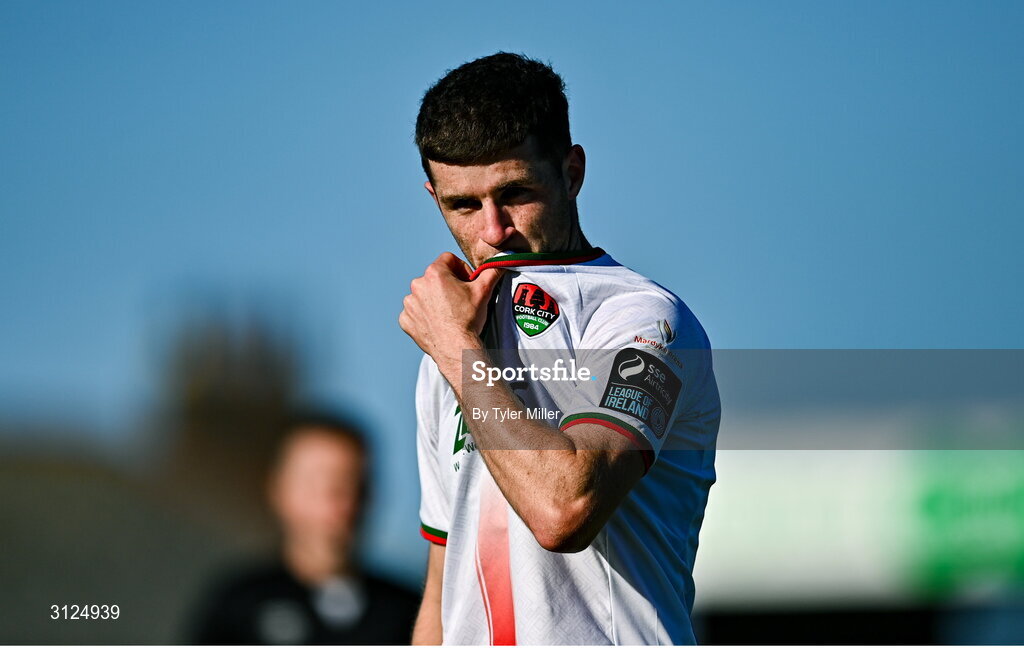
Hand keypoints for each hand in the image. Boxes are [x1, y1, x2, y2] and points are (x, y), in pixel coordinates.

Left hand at [399, 252, 503, 368]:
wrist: (456, 348)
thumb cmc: (468, 319)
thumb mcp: (484, 291)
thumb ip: (491, 271)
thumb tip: (499, 262)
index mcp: (434, 273)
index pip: (448, 259)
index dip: (461, 269)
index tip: (467, 283)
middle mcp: (417, 285)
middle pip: (435, 277)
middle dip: (448, 285)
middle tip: (460, 300)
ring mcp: (409, 303)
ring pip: (424, 294)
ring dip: (435, 300)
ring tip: (449, 313)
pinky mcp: (406, 319)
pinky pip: (415, 312)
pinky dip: (425, 316)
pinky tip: (438, 323)